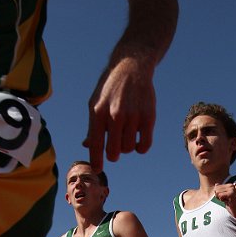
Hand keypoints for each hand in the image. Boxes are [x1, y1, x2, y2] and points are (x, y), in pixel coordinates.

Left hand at [84, 57, 155, 171]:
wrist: (132, 67)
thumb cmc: (110, 89)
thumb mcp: (96, 103)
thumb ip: (92, 126)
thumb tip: (87, 146)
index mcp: (98, 112)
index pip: (95, 143)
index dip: (96, 160)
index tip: (97, 169)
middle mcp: (115, 115)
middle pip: (114, 152)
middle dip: (113, 155)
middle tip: (114, 151)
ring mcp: (133, 116)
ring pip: (129, 149)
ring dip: (127, 147)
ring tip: (126, 135)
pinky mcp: (148, 117)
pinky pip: (144, 145)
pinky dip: (140, 148)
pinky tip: (138, 141)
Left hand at [213, 183, 235, 220]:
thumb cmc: (232, 205)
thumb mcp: (224, 197)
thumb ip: (220, 190)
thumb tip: (216, 184)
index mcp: (229, 185)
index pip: (216, 187)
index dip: (218, 194)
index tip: (225, 198)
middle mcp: (231, 185)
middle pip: (216, 189)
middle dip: (218, 196)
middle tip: (226, 200)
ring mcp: (231, 189)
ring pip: (217, 192)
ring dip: (220, 198)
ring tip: (227, 201)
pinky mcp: (231, 194)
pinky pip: (220, 196)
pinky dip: (222, 200)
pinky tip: (228, 202)